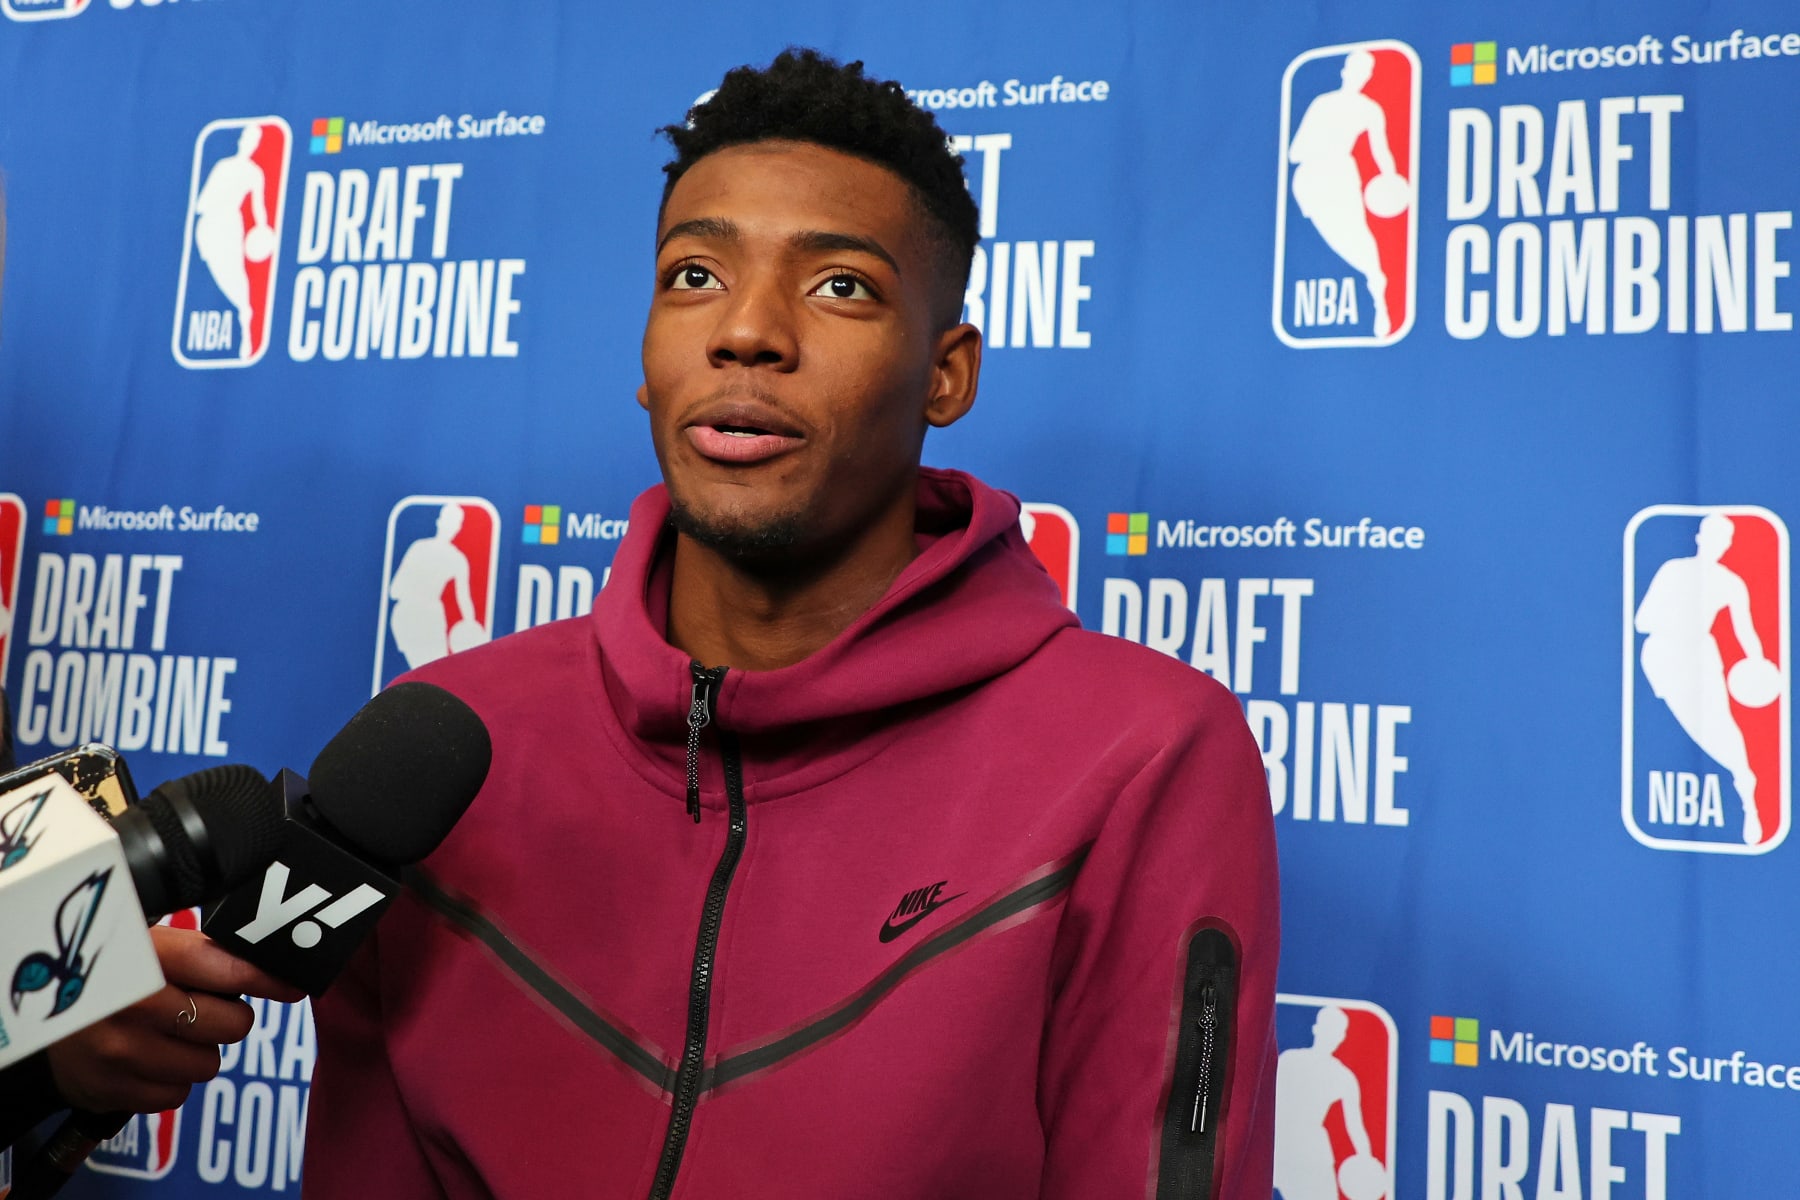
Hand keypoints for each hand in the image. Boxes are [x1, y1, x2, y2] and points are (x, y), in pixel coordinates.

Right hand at [44, 925, 304, 1113]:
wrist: (47, 1021)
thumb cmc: (117, 979)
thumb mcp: (152, 949)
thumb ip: (208, 955)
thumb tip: (274, 970)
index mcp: (144, 956)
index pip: (222, 966)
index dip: (263, 978)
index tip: (292, 985)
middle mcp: (132, 1003)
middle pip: (232, 1025)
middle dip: (227, 1018)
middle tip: (201, 1009)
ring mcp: (120, 1050)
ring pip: (209, 1064)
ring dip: (199, 1051)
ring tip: (167, 1033)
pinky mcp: (113, 1090)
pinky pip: (179, 1095)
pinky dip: (172, 1081)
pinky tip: (149, 1058)